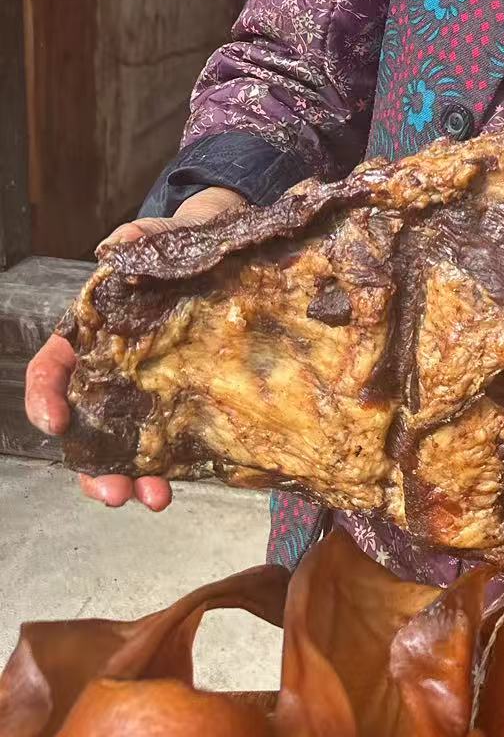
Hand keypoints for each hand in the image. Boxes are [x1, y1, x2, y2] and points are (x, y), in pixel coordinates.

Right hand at [24, 185, 247, 510]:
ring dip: (132, 479)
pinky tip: (180, 484)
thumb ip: (136, 242)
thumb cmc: (179, 247)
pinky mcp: (183, 404)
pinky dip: (171, 469)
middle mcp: (111, 373)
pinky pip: (169, 444)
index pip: (52, 371)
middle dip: (92, 466)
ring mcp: (147, 393)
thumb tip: (117, 248)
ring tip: (153, 498)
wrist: (225, 251)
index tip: (54, 422)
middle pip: (85, 429)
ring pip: (124, 448)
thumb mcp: (157, 238)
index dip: (44, 398)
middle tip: (112, 490)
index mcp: (90, 336)